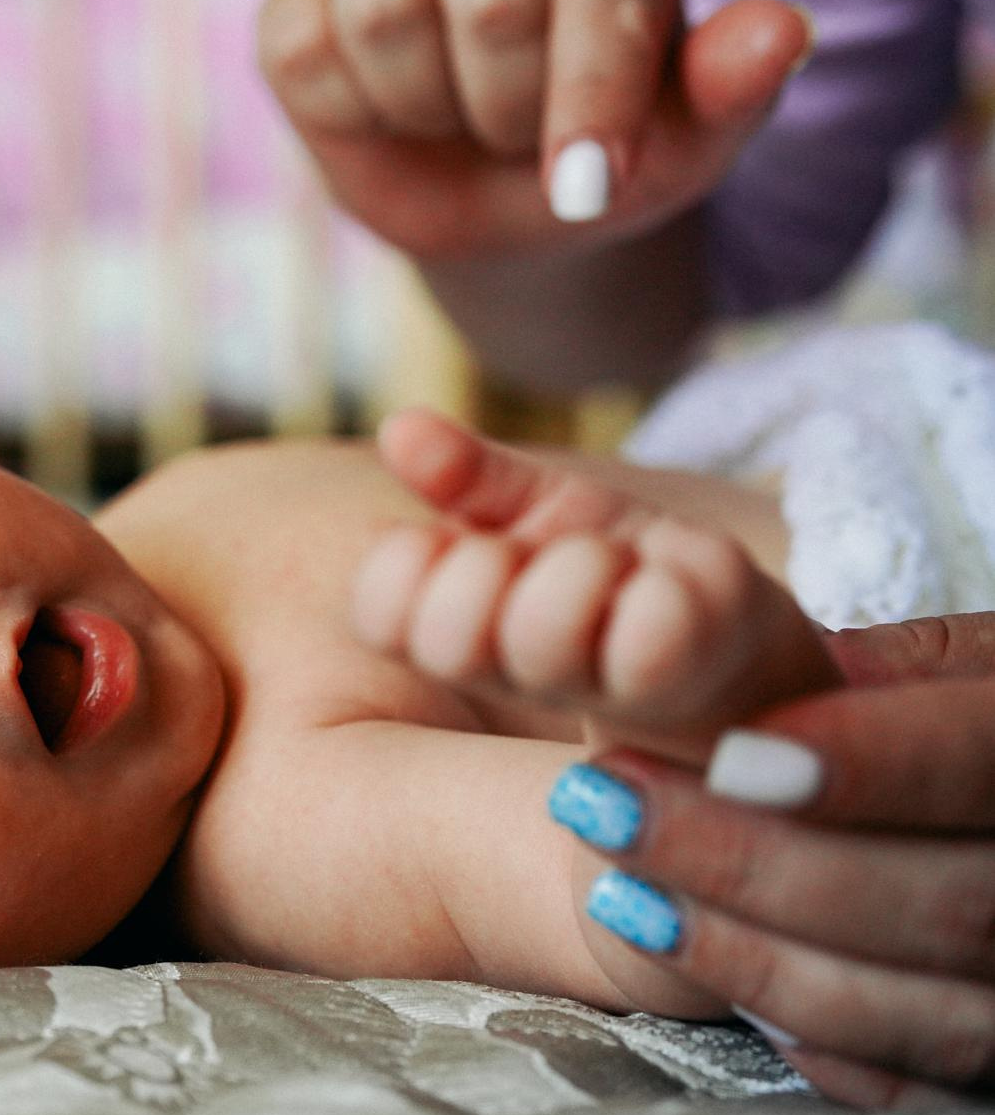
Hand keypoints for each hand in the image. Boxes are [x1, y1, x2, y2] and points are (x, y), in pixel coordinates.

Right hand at [258, 0, 810, 262]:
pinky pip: (305, 47)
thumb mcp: (685, 149)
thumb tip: (781, 31)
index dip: (592, 88)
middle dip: (510, 110)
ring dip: (428, 108)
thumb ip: (734, 90)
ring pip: (388, 11)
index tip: (589, 185)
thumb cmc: (604, 164)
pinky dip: (348, 110)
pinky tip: (389, 115)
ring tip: (458, 120)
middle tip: (523, 138)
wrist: (504, 210)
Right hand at [352, 409, 836, 758]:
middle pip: (447, 635)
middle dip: (491, 567)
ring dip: (579, 569)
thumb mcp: (541, 507)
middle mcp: (514, 669)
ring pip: (540, 632)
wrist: (736, 637)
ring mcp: (592, 686)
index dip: (403, 569)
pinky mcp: (684, 682)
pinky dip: (656, 585)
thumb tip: (399, 428)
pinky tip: (668, 585)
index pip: (380, 613)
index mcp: (465, 622)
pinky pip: (647, 633)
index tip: (457, 542)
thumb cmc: (623, 572)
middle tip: (551, 553)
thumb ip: (470, 476)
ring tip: (615, 563)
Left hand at [561, 653, 994, 1108]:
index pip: (982, 762)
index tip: (730, 754)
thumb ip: (881, 673)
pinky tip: (689, 954)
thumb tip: (790, 675)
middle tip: (608, 804)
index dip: (866, 763)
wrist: (965, 809)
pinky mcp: (982, 1057)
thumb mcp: (943, 666)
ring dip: (741, 952)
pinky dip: (786, 1024)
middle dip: (751, 861)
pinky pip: (892, 1076)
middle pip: (940, 902)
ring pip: (906, 1006)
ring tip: (618, 889)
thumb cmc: (943, 718)